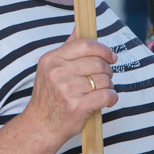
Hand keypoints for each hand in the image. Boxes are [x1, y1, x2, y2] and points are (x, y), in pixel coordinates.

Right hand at [23, 30, 119, 146]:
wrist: (41, 126)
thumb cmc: (49, 97)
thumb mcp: (50, 68)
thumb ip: (66, 48)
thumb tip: (79, 27)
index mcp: (51, 59)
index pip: (84, 45)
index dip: (102, 49)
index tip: (111, 56)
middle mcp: (57, 72)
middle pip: (97, 62)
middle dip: (108, 70)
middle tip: (106, 77)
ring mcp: (67, 89)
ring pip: (104, 79)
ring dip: (109, 86)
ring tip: (102, 91)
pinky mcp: (77, 106)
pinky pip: (106, 95)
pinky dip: (112, 98)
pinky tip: (107, 100)